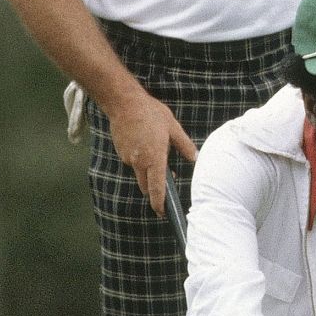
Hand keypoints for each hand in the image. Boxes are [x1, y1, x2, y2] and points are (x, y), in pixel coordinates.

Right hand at [107, 88, 196, 217]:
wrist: (123, 102)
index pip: (157, 188)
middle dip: (155, 190)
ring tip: (157, 152)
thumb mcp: (173, 127)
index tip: (163, 213)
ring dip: (148, 171)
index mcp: (154, 158)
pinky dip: (140, 159)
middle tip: (168, 181)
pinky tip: (145, 143)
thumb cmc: (151, 113)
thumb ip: (184, 145)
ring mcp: (128, 157)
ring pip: (139, 172)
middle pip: (146, 186)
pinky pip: (132, 162)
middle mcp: (139, 162)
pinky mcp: (121, 152)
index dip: (160, 203)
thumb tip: (194, 158)